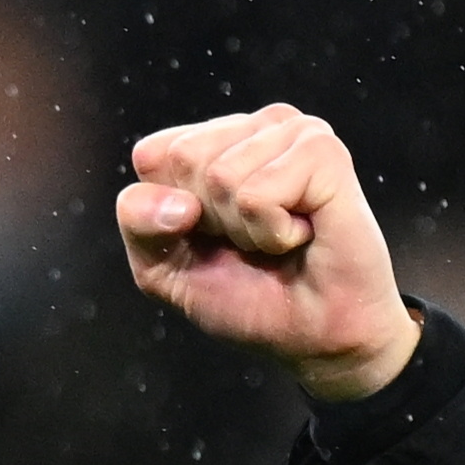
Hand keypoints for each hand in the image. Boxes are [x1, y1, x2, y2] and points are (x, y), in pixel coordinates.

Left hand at [116, 104, 416, 399]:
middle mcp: (257, 126)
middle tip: (253, 240)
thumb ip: (140, 222)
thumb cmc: (249, 298)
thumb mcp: (164, 267)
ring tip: (281, 238)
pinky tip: (303, 234)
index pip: (152, 154)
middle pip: (182, 158)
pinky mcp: (324, 153)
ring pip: (220, 176)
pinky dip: (271, 232)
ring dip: (245, 230)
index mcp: (218, 140)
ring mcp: (294, 132)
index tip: (212, 236)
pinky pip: (256, 195)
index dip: (168, 213)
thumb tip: (179, 203)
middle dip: (209, 219)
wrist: (315, 338)